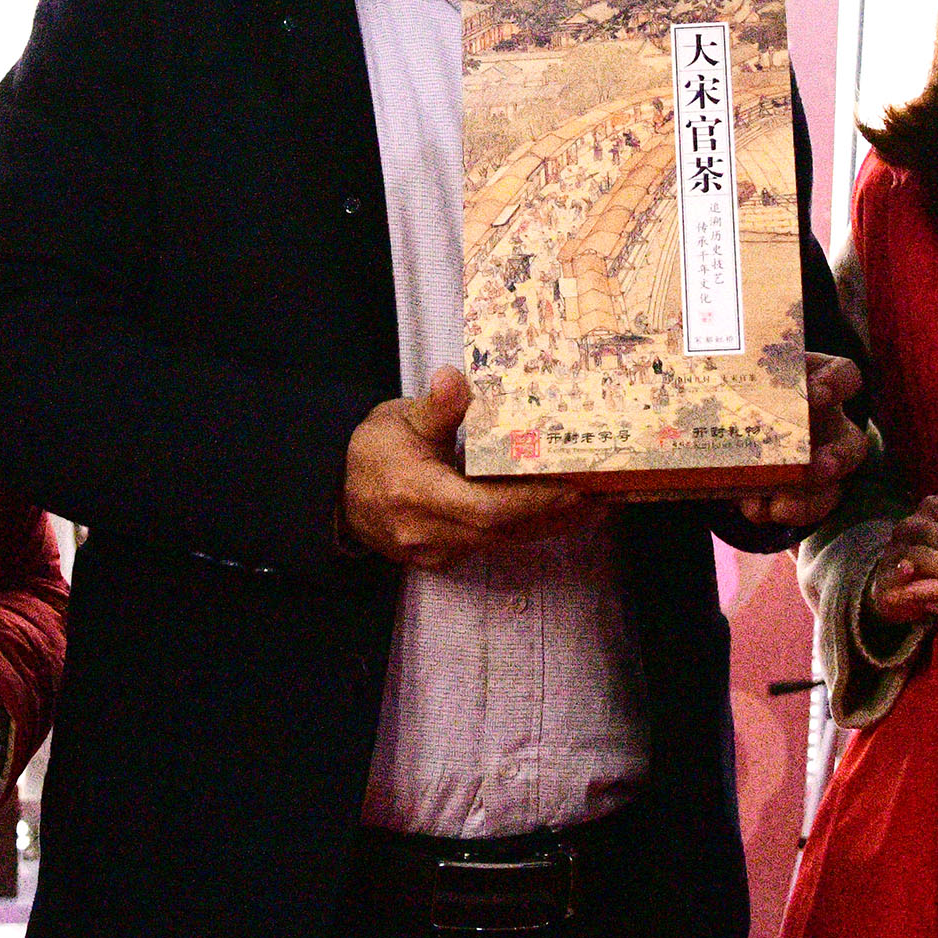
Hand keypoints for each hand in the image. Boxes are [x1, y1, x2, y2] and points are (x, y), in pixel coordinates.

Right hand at [338, 367, 609, 570]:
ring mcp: (435, 551)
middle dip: (555, 513)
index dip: (532, 501)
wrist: (335, 493)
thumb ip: (435, 407)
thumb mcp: (398, 418)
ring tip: (593, 503)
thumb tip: (454, 378)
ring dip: (548, 523)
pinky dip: (524, 528)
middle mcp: (428, 531)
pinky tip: (553, 511)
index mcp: (416, 493)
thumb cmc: (371, 451)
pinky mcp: (442, 559)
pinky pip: (491, 546)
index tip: (573, 486)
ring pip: (503, 542)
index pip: (485, 509)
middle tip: (602, 492)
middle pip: (504, 531)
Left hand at [735, 353, 873, 533]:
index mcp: (816, 384)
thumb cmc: (741, 386)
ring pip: (836, 484)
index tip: (814, 393)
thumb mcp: (739, 374)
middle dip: (837, 458)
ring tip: (779, 507)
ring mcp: (823, 460)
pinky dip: (783, 512)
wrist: (731, 417)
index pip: (845, 376)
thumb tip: (684, 370)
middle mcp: (829, 423)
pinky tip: (756, 510)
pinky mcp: (810, 490)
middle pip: (853, 442)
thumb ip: (725, 375)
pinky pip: (810, 508)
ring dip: (810, 498)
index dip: (836, 384)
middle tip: (818, 466)